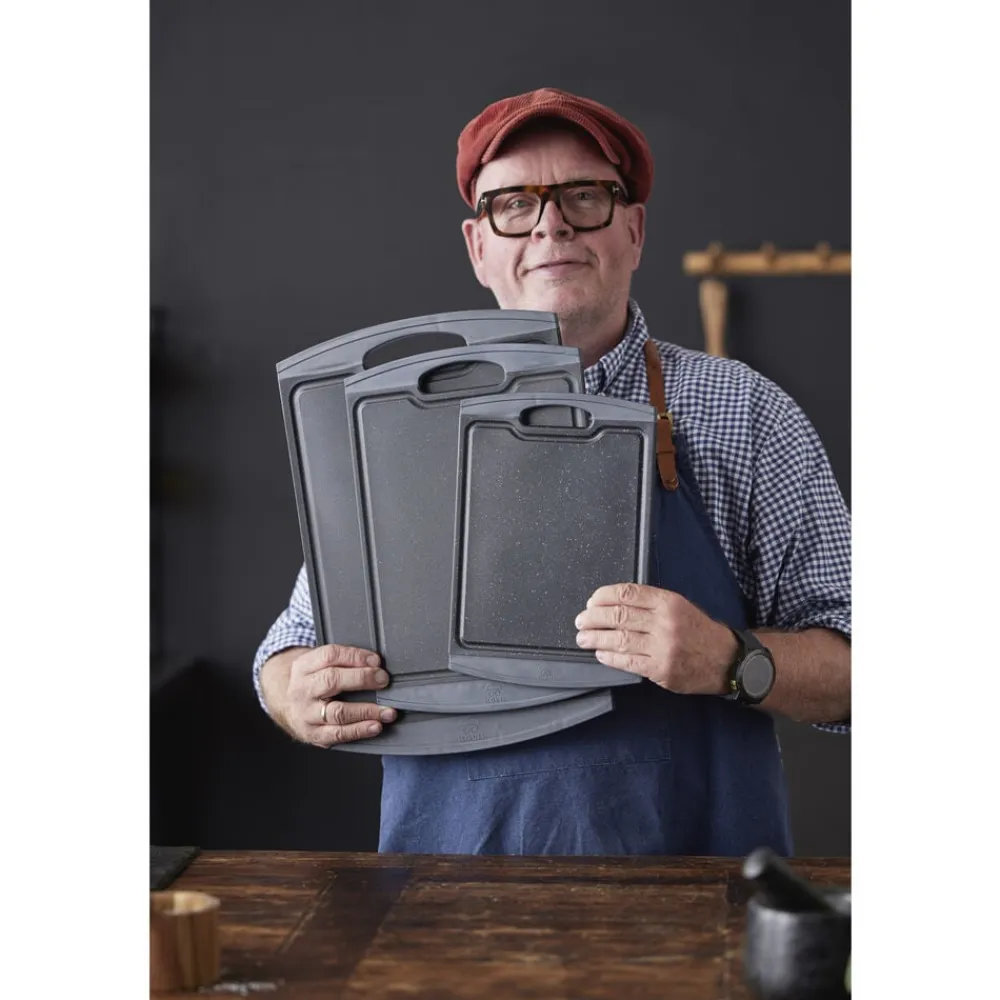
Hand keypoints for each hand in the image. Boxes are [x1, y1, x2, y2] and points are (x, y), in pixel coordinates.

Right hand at [282, 644, 396, 746]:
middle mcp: (302, 689)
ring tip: (387, 711)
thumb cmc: (311, 682)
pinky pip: (337, 734)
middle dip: (362, 679)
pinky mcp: (312, 734)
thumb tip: (375, 663)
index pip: (330, 655)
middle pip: (332, 680)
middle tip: (383, 680)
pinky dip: (359, 730)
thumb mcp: (316, 664)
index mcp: (304, 666)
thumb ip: (341, 661)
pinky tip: (375, 726)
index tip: (376, 661)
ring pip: (337, 712)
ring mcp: (306, 714)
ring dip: (366, 711)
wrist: (285, 705)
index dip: (355, 657)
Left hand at [574, 583, 737, 695]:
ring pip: (619, 639)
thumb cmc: (699, 632)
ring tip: (583, 638)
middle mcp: (665, 622)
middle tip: (581, 621)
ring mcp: (663, 647)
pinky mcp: (661, 669)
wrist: (726, 660)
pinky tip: (600, 653)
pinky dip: (609, 657)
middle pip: (618, 615)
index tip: (591, 601)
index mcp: (668, 602)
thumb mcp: (680, 606)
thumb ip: (651, 604)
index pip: (627, 594)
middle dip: (593, 618)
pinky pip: (627, 661)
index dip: (603, 597)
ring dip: (595, 638)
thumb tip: (613, 603)